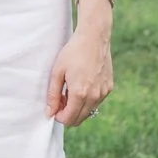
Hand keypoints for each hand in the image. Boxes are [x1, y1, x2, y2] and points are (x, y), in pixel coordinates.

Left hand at [45, 5, 112, 128]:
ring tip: (71, 90)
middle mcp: (94, 96)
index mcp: (80, 93)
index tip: (55, 105)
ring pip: (88, 112)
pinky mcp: (109, 88)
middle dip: (68, 114)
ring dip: (78, 107)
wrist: (94, 38)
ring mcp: (103, 93)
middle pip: (79, 120)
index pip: (68, 119)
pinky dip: (88, 100)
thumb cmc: (73, 52)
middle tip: (61, 98)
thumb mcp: (57, 72)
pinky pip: (96, 102)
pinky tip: (82, 85)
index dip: (59, 116)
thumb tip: (49, 113)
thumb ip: (53, 95)